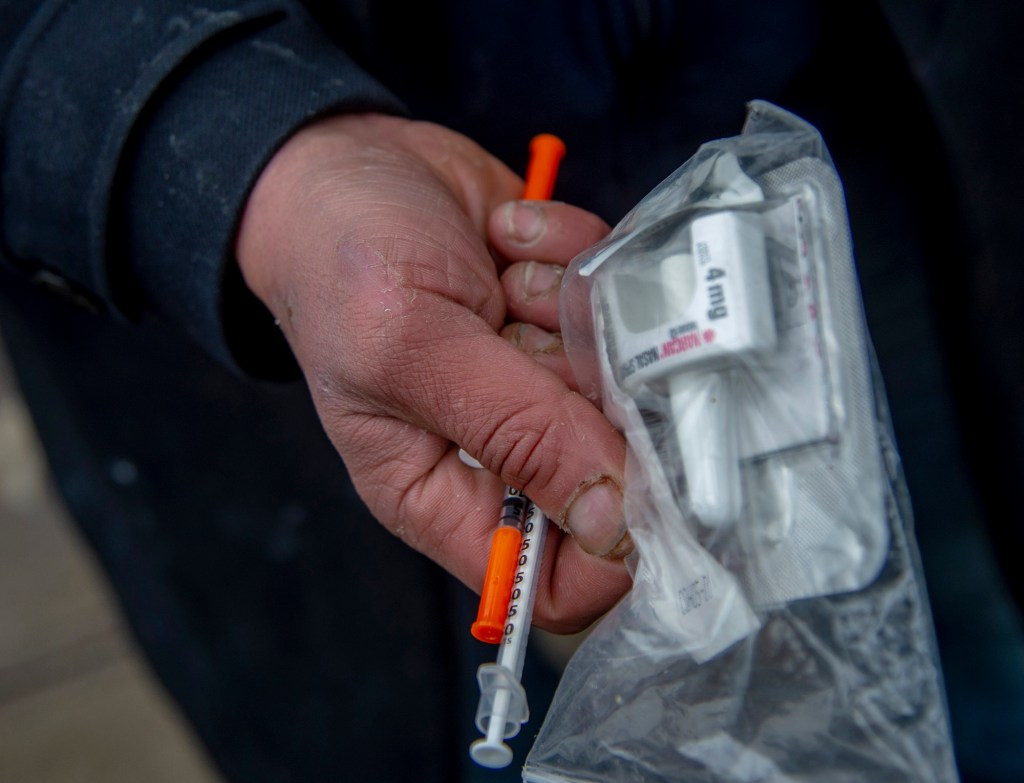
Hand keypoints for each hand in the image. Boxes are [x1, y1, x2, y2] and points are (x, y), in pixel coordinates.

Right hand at [235, 114, 629, 631]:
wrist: (343, 165)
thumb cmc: (338, 263)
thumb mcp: (410, 350)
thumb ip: (513, 432)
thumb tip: (611, 520)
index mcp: (444, 495)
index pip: (552, 585)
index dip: (607, 549)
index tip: (632, 471)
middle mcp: (506, 449)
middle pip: (614, 471)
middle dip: (582, 388)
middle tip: (527, 330)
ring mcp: (544, 381)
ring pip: (626, 372)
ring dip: (566, 306)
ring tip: (496, 277)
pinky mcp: (568, 318)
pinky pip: (620, 296)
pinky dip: (572, 252)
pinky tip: (508, 238)